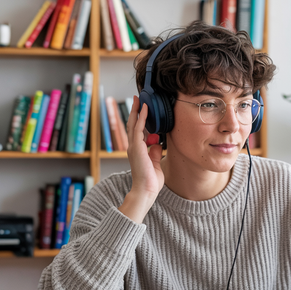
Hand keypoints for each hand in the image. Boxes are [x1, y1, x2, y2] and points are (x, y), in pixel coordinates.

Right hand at [119, 96, 164, 222]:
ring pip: (134, 124)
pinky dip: (141, 118)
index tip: (141, 109)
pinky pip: (139, 129)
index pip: (137, 131)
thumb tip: (158, 143)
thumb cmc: (150, 180)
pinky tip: (144, 109)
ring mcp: (133, 147)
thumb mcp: (155, 163)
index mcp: (137, 150)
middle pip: (132, 125)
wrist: (146, 190)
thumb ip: (155, 152)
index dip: (139, 119)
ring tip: (138, 99)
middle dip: (135, 111)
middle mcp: (133, 147)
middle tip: (137, 99)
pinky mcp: (137, 147)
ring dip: (136, 111)